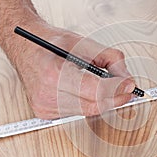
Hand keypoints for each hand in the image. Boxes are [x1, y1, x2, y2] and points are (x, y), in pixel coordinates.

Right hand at [14, 23, 134, 118]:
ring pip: (88, 111)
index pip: (95, 91)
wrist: (26, 48)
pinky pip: (78, 113)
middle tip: (126, 88)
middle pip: (95, 105)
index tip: (130, 85)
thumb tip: (127, 80)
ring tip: (105, 85)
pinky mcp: (45, 113)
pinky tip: (86, 90)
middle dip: (115, 97)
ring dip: (102, 100)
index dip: (117, 89)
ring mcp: (45, 107)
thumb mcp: (84, 43)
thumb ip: (111, 59)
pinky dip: (88, 102)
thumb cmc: (51, 43)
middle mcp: (47, 95)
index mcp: (54, 74)